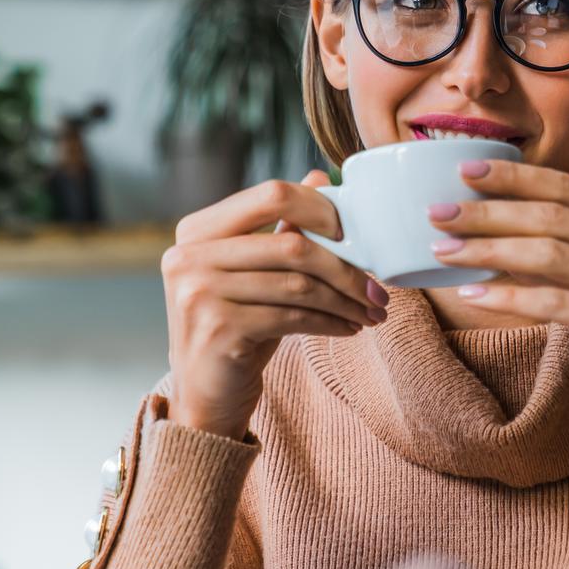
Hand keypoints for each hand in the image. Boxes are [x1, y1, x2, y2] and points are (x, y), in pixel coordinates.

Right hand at [162, 169, 388, 440]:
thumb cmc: (239, 324)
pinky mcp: (217, 331)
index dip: (321, 209)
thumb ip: (281, 226)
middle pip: (292, 245)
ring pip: (299, 285)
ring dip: (346, 301)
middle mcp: (188, 257)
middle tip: (380, 291)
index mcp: (196, 230)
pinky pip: (294, 317)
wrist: (207, 393)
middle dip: (347, 269)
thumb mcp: (257, 272)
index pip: (271, 195)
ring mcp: (198, 294)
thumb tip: (320, 175)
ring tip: (372, 313)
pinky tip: (351, 328)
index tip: (355, 235)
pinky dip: (332, 322)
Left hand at [426, 159, 568, 419]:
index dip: (516, 176)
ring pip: (549, 252)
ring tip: (443, 249)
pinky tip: (474, 294)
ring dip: (488, 248)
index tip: (467, 169)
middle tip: (439, 210)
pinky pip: (555, 302)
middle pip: (553, 214)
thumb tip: (506, 233)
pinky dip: (510, 296)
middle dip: (489, 209)